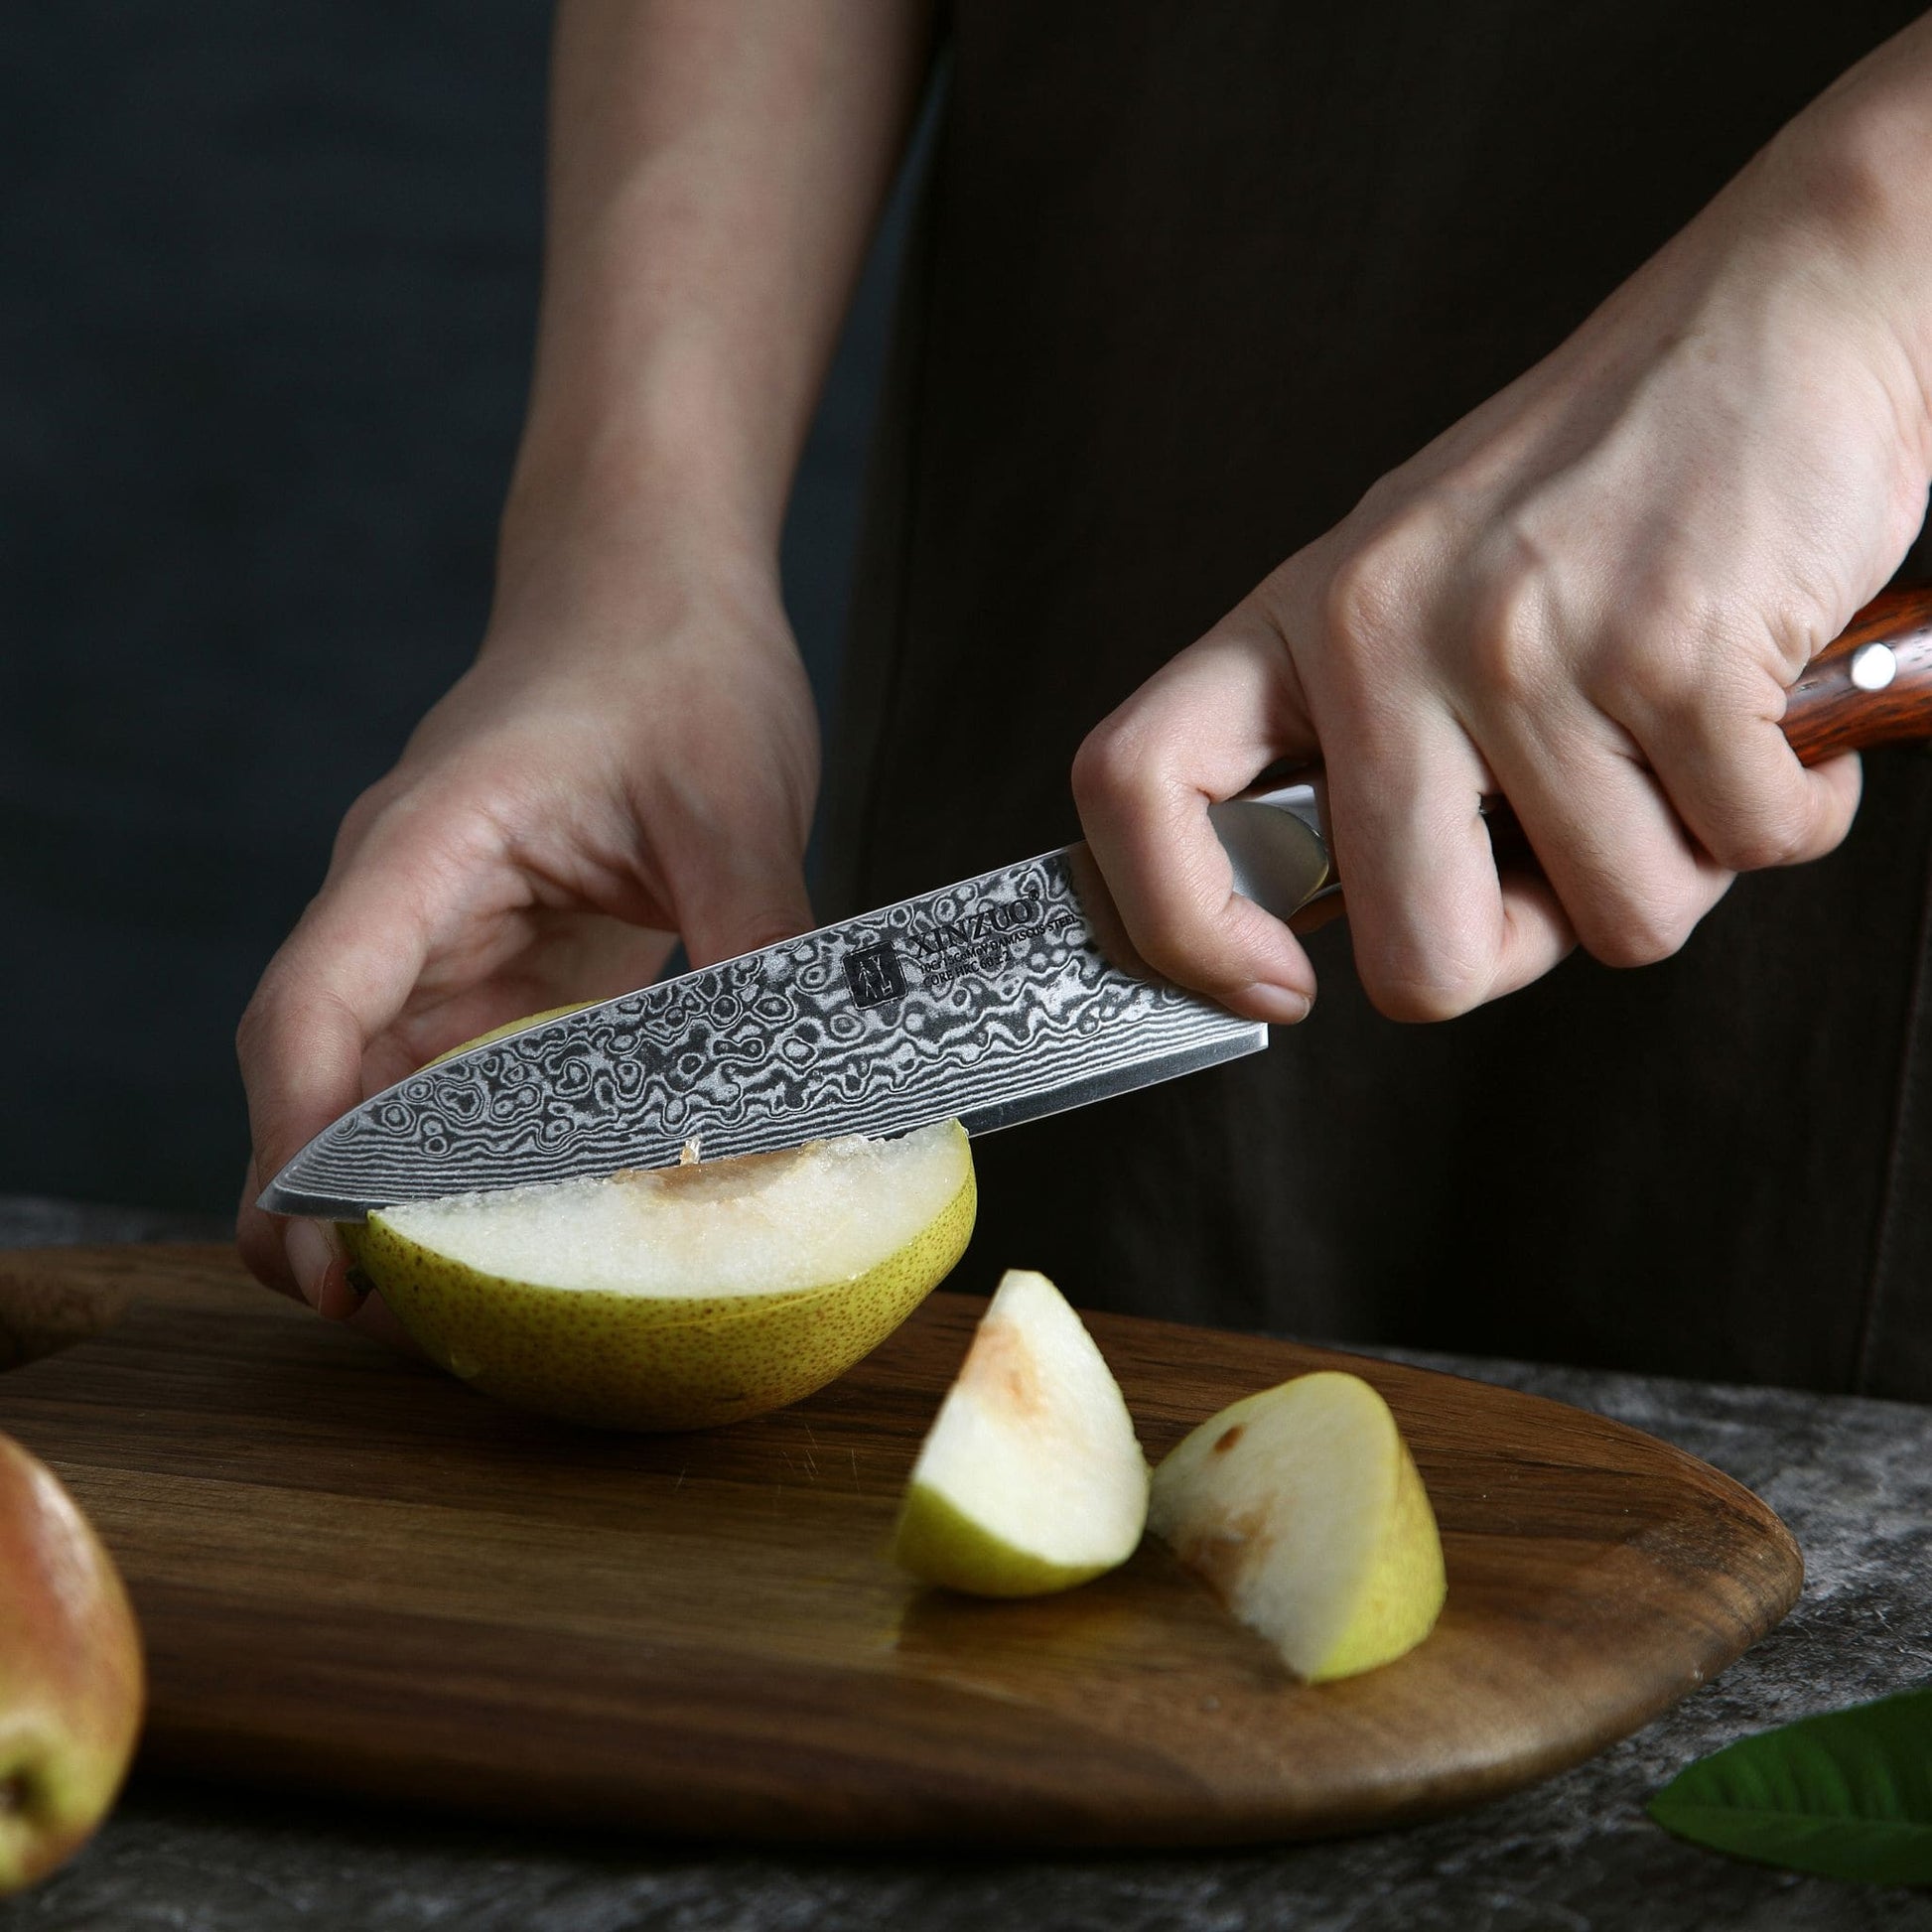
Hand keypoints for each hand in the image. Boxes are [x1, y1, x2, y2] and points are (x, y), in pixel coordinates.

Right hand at [236, 540, 818, 1321]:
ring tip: (445, 1301)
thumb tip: (802, 1113)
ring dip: (405, 1187)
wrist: (658, 584)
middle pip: (325, 1070)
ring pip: (389, 1083)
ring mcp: (451, 932)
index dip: (303, 1139)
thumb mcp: (733, 809)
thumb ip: (757, 955)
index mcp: (427, 847)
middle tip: (377, 1320)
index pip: (313, 1006)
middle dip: (329, 1199)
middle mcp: (410, 901)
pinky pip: (470, 1071)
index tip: (322, 1248)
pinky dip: (484, 1148)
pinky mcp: (507, 956)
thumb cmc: (675, 660)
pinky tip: (529, 1215)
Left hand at [1074, 79, 1931, 1025]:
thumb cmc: (1605, 476)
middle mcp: (1386, 634)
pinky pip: (1747, 847)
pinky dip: (1783, 811)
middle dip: (1520, 952)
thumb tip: (1357, 924)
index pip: (1135, 784)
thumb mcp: (1416, 580)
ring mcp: (1524, 647)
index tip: (1269, 983)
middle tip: (1566, 869)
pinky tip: (1765, 711)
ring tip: (1678, 736)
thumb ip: (1362, 737)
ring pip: (1616, 922)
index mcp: (1302, 619)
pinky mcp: (1673, 654)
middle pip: (1419, 960)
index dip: (1176, 928)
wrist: (1788, 309)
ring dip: (1677, 862)